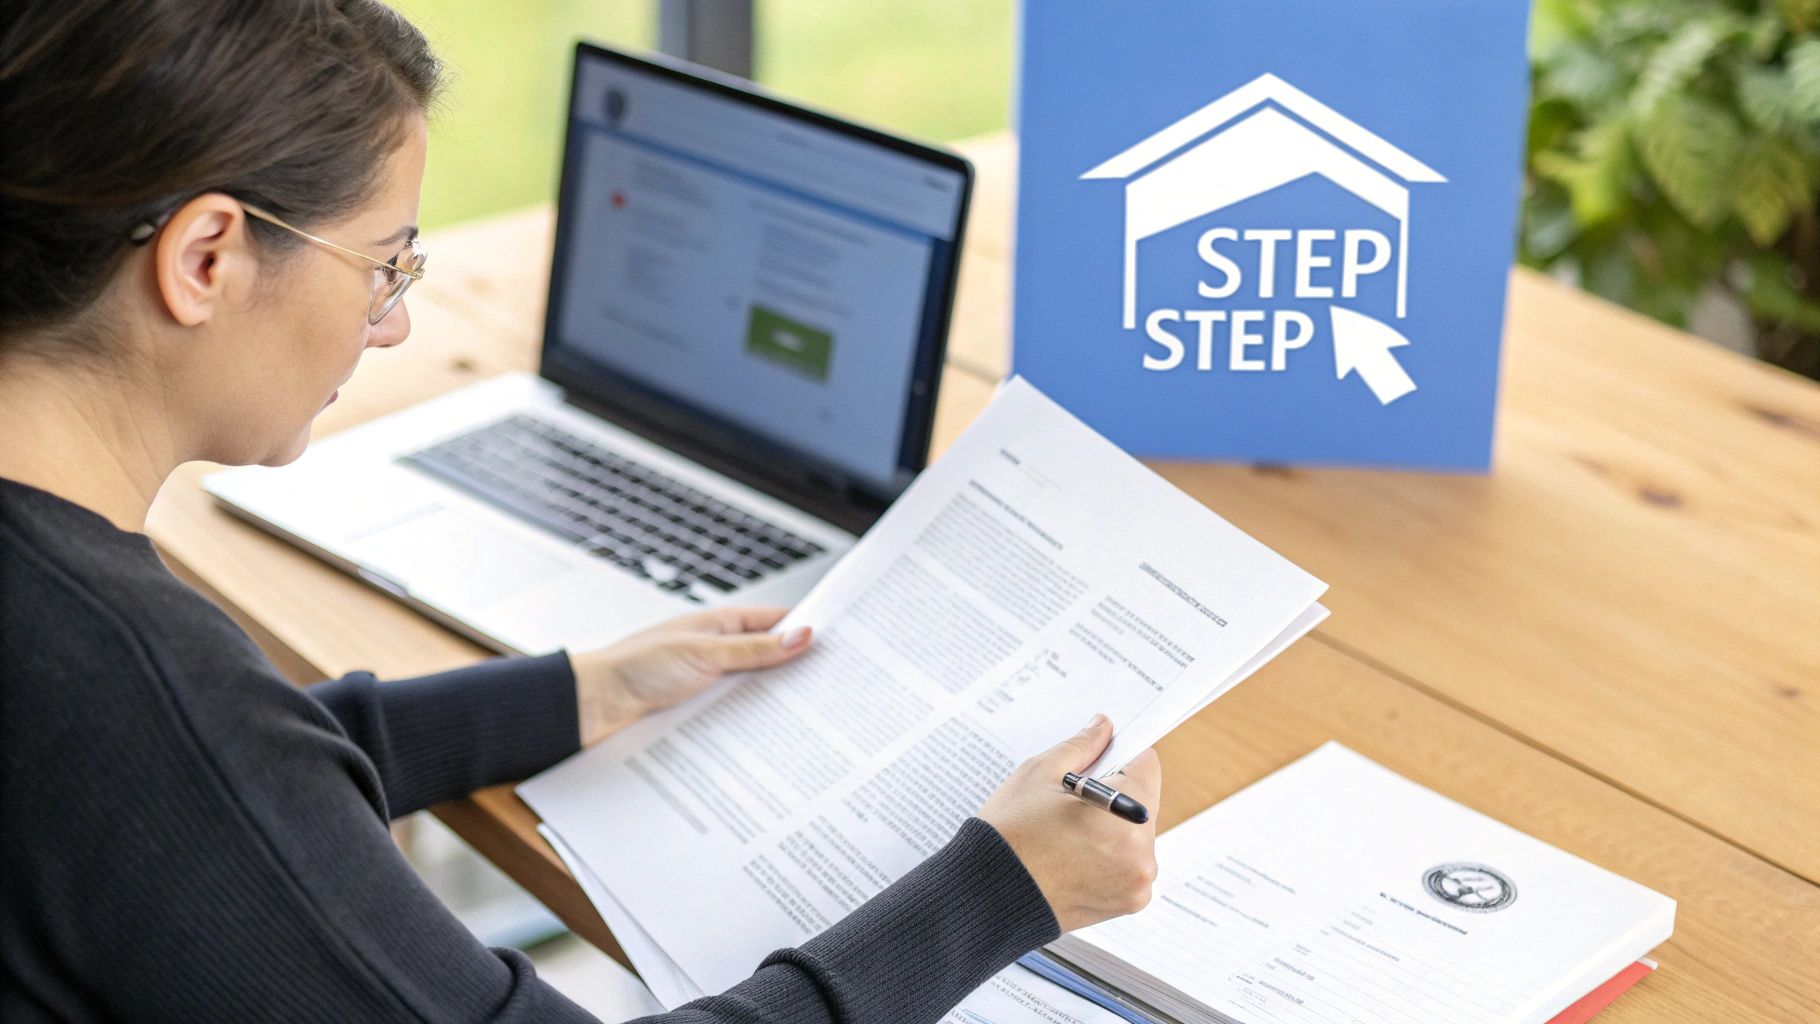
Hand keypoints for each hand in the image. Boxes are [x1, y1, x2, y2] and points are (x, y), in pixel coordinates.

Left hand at [569, 606, 812, 744]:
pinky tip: (769, 737)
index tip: (839, 641)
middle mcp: (716, 651)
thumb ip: (754, 649)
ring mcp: (707, 682)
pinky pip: (733, 714)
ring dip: (773, 701)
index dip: (805, 628)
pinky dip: (750, 722)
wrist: (592, 705)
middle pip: (768, 658)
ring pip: (753, 690)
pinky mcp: (697, 710)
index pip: (775, 621)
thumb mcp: (704, 653)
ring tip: (809, 716)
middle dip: (796, 670)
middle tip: (834, 685)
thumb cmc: (636, 666)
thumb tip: (802, 635)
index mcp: (720, 624)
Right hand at [977, 714, 1160, 933]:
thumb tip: (1103, 728)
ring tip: (1067, 834)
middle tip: (1071, 803)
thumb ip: (1081, 747)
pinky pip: (1127, 864)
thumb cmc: (1009, 836)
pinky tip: (1072, 857)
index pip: (1146, 766)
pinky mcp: (1127, 902)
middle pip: (1142, 802)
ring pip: (1134, 834)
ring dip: (1111, 828)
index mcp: (1127, 815)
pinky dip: (1108, 856)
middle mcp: (1143, 853)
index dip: (1121, 757)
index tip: (1099, 763)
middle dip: (1114, 795)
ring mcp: (1137, 883)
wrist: (985, 898)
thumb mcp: (1040, 774)